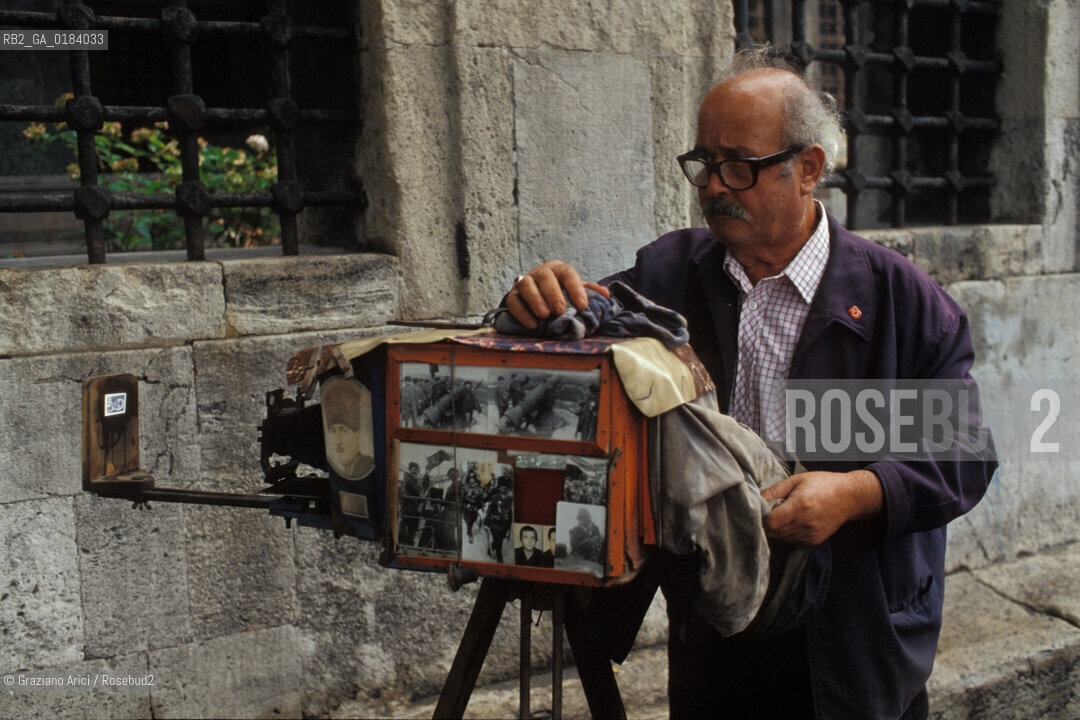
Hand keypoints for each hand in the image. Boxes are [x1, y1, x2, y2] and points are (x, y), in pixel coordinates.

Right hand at [504, 260, 609, 328]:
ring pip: (525, 284)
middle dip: (553, 293)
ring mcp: (524, 282)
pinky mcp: (513, 295)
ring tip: (545, 315)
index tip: (582, 305)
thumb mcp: (575, 291)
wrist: (537, 297)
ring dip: (535, 300)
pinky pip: (513, 301)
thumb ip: (589, 292)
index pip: (567, 273)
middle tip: (560, 310)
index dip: (575, 288)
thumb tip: (606, 295)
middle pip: (545, 276)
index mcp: (558, 269)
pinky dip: (521, 312)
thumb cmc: (561, 294)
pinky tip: (532, 324)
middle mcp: (541, 272)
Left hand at [760, 470, 882, 545]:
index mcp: (799, 507)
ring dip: (776, 530)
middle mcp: (805, 524)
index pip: (770, 523)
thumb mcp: (796, 480)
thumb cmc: (822, 484)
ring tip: (782, 515)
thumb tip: (755, 498)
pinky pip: (792, 542)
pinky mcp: (814, 542)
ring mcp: (810, 535)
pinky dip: (787, 535)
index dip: (760, 518)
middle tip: (767, 512)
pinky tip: (793, 522)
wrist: (849, 497)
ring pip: (781, 539)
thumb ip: (774, 491)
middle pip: (773, 533)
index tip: (758, 511)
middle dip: (766, 524)